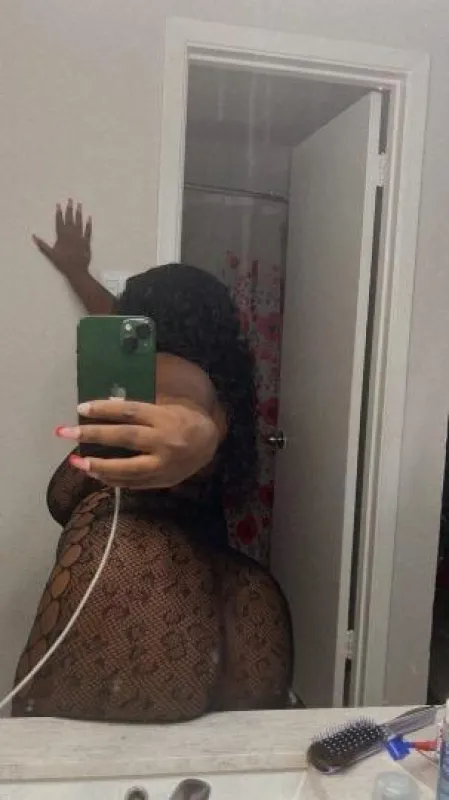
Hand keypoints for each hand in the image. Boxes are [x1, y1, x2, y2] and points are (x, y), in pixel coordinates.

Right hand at [33, 199, 91, 278]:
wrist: (76, 270)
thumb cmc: (62, 263)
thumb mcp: (50, 254)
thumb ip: (42, 244)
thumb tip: (33, 236)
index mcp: (62, 236)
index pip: (60, 222)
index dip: (59, 213)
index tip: (59, 204)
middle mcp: (71, 234)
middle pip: (70, 219)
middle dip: (70, 209)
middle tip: (71, 199)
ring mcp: (80, 237)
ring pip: (79, 223)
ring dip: (79, 213)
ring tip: (79, 204)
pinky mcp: (87, 242)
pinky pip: (88, 231)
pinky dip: (89, 224)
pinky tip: (89, 217)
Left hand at [55, 399, 220, 488]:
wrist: (208, 443)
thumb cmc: (182, 419)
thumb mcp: (166, 408)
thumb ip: (140, 412)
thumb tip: (104, 412)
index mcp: (165, 418)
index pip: (129, 412)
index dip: (104, 410)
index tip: (80, 408)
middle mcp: (165, 441)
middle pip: (124, 438)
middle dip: (92, 436)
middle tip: (66, 433)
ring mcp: (164, 465)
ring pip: (127, 468)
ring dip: (98, 466)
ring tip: (76, 463)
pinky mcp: (163, 481)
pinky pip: (133, 483)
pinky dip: (113, 480)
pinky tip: (95, 475)